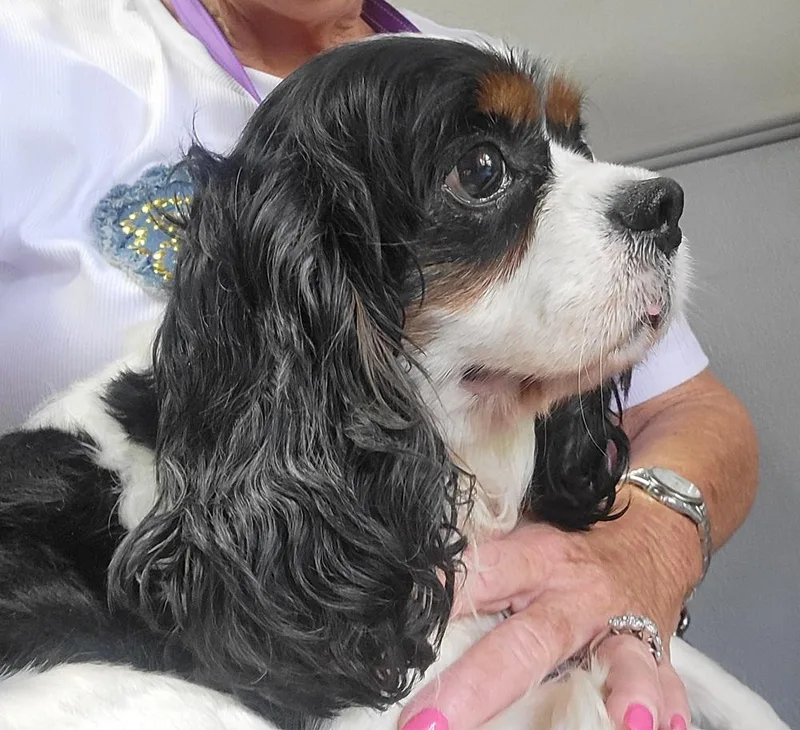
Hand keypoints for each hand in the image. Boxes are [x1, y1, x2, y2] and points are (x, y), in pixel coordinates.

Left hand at [399, 491, 701, 729]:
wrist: (649, 534)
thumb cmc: (573, 543)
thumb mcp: (523, 540)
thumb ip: (482, 567)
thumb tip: (411, 593)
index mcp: (536, 558)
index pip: (481, 574)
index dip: (443, 598)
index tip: (403, 628)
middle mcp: (577, 595)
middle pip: (530, 637)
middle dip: (482, 684)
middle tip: (431, 723)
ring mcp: (623, 627)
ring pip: (623, 659)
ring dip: (622, 690)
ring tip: (622, 721)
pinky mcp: (658, 655)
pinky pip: (668, 686)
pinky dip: (666, 711)